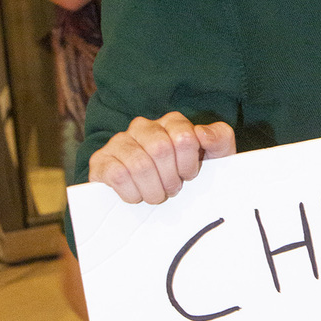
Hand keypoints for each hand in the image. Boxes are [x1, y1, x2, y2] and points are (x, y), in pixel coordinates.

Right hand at [88, 112, 235, 203]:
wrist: (161, 198)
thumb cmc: (187, 175)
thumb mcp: (214, 158)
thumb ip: (219, 139)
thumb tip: (201, 133)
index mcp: (171, 122)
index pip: (184, 137)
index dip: (189, 163)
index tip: (189, 175)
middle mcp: (143, 126)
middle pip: (160, 149)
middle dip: (170, 179)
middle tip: (172, 189)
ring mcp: (120, 141)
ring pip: (139, 164)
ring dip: (152, 189)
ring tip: (156, 195)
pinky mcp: (101, 160)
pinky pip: (117, 175)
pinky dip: (132, 193)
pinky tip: (137, 195)